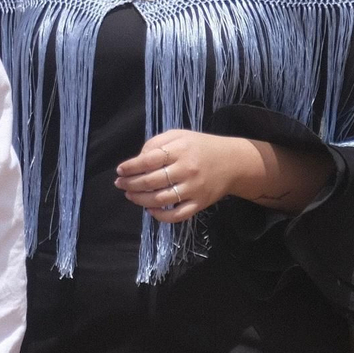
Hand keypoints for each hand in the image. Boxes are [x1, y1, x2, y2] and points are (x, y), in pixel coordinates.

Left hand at [115, 129, 254, 223]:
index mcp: (181, 150)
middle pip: (151, 181)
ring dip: (140, 200)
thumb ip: (157, 143)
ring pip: (160, 199)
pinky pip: (177, 215)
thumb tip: (137, 160)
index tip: (120, 171)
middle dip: (131, 184)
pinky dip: (160, 216)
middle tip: (120, 184)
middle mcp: (186, 170)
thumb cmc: (201, 147)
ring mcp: (193, 189)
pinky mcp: (199, 204)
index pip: (149, 160)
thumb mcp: (180, 135)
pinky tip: (150, 210)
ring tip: (130, 195)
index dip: (131, 167)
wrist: (233, 162)